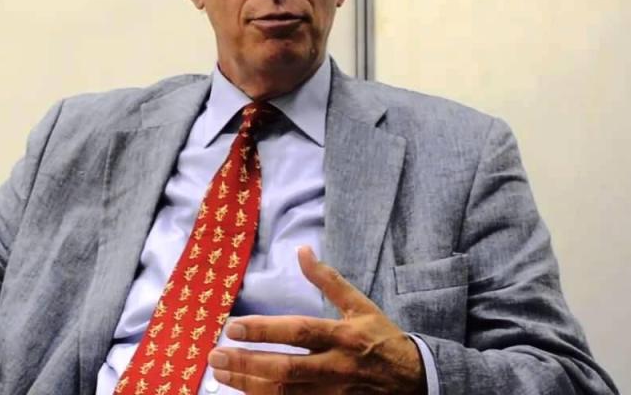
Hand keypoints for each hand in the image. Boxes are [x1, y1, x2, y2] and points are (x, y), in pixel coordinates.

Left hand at [207, 246, 425, 393]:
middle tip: (216, 355)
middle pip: (286, 369)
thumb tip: (303, 250)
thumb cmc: (381, 338)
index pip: (298, 332)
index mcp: (343, 336)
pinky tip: (245, 392)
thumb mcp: (360, 305)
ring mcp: (333, 394)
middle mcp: (336, 367)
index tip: (232, 326)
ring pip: (284, 394)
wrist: (414, 381)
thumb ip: (328, 280)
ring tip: (221, 373)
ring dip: (248, 384)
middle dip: (246, 363)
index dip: (264, 330)